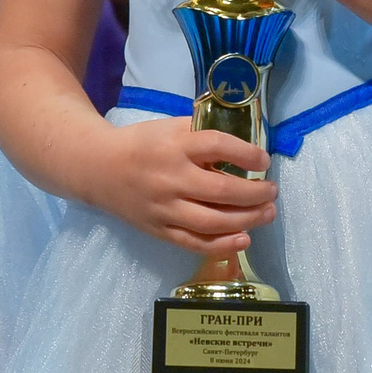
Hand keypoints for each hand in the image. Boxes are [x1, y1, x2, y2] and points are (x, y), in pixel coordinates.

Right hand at [89, 116, 277, 257]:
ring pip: (213, 221)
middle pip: (221, 189)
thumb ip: (202, 132)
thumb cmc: (142, 144)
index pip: (217, 146)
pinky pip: (195, 242)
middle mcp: (170, 178)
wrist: (99, 169)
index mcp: (174, 146)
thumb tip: (243, 138)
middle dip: (255, 193)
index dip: (247, 153)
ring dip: (247, 219)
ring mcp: (165, 208)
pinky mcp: (160, 230)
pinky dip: (223, 244)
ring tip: (267, 212)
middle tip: (272, 191)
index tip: (264, 160)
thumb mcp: (170, 127)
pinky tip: (244, 238)